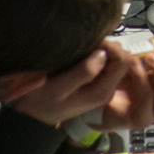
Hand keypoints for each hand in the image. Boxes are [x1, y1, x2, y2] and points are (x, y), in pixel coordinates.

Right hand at [11, 46, 131, 126]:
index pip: (123, 62)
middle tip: (89, 40)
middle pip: (121, 60)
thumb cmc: (39, 101)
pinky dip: (96, 53)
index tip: (94, 40)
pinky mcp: (92, 81)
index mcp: (101, 93)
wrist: (30, 114)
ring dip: (102, 49)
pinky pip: (103, 62)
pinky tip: (82, 51)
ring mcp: (100, 86)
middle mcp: (105, 90)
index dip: (112, 47)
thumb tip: (102, 54)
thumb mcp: (58, 88)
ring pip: (113, 60)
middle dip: (109, 47)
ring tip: (84, 44)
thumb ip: (83, 72)